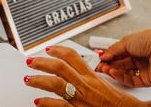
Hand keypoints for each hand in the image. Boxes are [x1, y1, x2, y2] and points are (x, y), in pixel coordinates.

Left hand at [24, 45, 143, 106]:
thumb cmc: (122, 104)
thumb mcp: (108, 85)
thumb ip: (93, 79)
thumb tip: (83, 74)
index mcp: (93, 77)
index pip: (73, 56)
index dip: (58, 50)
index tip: (49, 49)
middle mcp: (86, 86)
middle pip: (59, 68)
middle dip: (42, 62)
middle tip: (31, 61)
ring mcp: (81, 99)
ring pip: (56, 84)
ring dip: (39, 80)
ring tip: (28, 78)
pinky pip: (59, 105)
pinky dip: (46, 103)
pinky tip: (38, 101)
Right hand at [96, 28, 150, 87]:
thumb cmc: (150, 39)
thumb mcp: (126, 41)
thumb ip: (113, 50)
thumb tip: (103, 55)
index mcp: (135, 48)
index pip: (118, 55)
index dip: (108, 58)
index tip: (99, 60)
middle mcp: (139, 59)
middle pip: (120, 66)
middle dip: (109, 66)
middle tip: (99, 66)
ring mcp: (143, 70)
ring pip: (125, 74)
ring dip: (114, 72)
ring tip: (106, 69)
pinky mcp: (147, 80)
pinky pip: (131, 81)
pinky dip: (121, 78)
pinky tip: (114, 73)